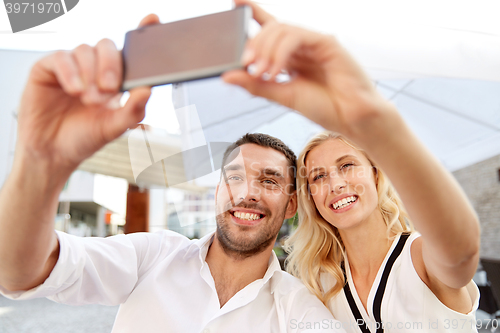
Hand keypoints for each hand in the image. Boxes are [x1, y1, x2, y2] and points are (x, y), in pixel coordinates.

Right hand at [15, 15, 159, 174]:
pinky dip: (71, 72)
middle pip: (107, 46)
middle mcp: (94, 68)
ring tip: (90, 100)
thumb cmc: (84, 138)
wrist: (54, 153)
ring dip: (91, 74)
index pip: (128, 50)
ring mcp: (71, 67)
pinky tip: (75, 89)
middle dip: (111, 66)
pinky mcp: (48, 69)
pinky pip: (61, 57)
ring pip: (85, 50)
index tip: (153, 20)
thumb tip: (148, 90)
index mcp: (114, 78)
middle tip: (110, 89)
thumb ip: (133, 110)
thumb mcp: (114, 128)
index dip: (141, 32)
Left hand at [223, 0, 393, 136]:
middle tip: (246, 63)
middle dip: (255, 43)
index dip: (253, 12)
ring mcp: (314, 43)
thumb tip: (226, 75)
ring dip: (266, 49)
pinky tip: (277, 69)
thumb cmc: (324, 107)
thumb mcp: (282, 96)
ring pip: (282, 29)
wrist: (352, 119)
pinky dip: (282, 52)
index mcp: (291, 57)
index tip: (235, 3)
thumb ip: (255, 85)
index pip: (269, 29)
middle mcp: (301, 47)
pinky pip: (297, 36)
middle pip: (271, 29)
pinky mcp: (326, 43)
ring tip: (262, 72)